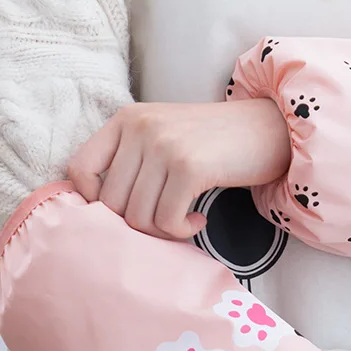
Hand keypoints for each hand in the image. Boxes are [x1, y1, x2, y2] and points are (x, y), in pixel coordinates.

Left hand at [67, 99, 291, 238]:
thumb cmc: (217, 145)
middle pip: (111, 202)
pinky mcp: (189, 166)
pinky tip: (198, 220)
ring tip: (184, 221)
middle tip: (165, 224)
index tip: (127, 212)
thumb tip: (104, 215)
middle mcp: (139, 127)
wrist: (270, 130)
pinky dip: (181, 230)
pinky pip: (166, 219)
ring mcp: (163, 145)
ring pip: (137, 215)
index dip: (94, 203)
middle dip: (136, 225)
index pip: (79, 170)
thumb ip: (134, 164)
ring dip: (162, 231)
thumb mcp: (165, 140)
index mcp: (126, 119)